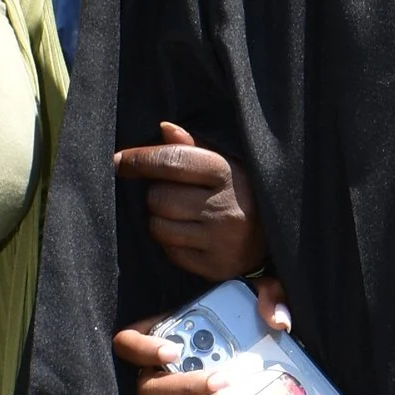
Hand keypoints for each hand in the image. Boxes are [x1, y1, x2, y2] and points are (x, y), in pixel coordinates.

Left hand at [115, 122, 266, 285]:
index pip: (170, 161)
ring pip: (159, 227)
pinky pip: (171, 253)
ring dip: (160, 220)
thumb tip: (164, 128)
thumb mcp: (225, 163)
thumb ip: (192, 148)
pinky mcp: (215, 266)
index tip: (118, 161)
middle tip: (174, 195)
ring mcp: (220, 239)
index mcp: (227, 172)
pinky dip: (172, 244)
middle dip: (156, 194)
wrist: (276, 236)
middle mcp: (224, 207)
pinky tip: (190, 236)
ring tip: (181, 216)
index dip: (138, 160)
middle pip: (158, 197)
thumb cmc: (240, 192)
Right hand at [115, 290, 291, 394]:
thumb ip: (268, 294)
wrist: (259, 345)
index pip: (128, 342)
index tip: (174, 351)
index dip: (143, 348)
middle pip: (149, 387)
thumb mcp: (256, 296)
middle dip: (183, 387)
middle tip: (220, 380)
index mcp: (163, 333)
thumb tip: (278, 318)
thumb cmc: (246, 314)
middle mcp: (159, 368)